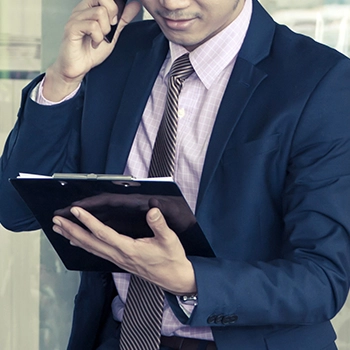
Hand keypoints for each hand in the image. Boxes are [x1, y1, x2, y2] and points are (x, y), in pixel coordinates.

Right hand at [43, 0, 140, 100]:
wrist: (78, 67)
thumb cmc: (91, 51)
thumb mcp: (113, 34)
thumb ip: (123, 19)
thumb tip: (135, 5)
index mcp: (91, 7)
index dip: (115, 7)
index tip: (114, 22)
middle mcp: (82, 9)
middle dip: (112, 17)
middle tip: (107, 31)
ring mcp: (76, 17)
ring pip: (100, 12)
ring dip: (104, 30)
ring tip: (99, 39)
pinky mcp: (72, 28)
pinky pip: (92, 26)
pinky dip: (98, 38)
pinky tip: (94, 43)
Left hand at [52, 206, 196, 294]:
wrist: (174, 278)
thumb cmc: (171, 259)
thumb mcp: (169, 240)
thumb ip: (159, 225)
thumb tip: (152, 210)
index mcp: (129, 249)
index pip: (103, 233)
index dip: (88, 221)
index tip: (76, 211)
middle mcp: (119, 256)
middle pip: (90, 243)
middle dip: (71, 231)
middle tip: (57, 221)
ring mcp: (118, 260)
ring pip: (91, 249)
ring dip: (74, 238)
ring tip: (60, 230)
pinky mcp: (120, 261)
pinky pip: (97, 253)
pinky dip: (84, 246)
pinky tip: (78, 242)